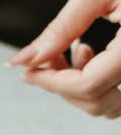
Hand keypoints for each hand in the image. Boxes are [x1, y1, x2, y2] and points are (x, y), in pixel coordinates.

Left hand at [9, 0, 120, 118]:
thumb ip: (60, 30)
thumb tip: (23, 61)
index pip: (88, 85)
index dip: (51, 83)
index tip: (27, 72)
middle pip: (99, 102)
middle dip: (63, 86)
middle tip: (46, 60)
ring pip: (112, 103)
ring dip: (82, 86)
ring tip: (74, 50)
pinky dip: (101, 81)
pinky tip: (91, 51)